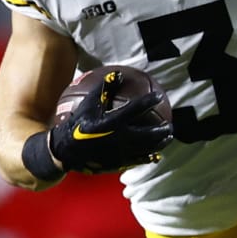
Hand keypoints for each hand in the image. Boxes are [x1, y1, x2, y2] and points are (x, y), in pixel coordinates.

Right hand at [48, 74, 174, 174]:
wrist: (66, 150)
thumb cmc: (78, 123)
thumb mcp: (89, 103)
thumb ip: (104, 88)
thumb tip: (119, 73)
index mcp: (112, 122)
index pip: (135, 109)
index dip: (148, 101)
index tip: (158, 96)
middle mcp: (119, 138)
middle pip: (147, 134)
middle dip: (161, 130)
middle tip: (170, 125)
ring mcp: (120, 153)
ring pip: (146, 149)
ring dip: (159, 144)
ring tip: (168, 138)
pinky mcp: (118, 163)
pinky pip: (137, 161)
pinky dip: (148, 158)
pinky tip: (155, 156)